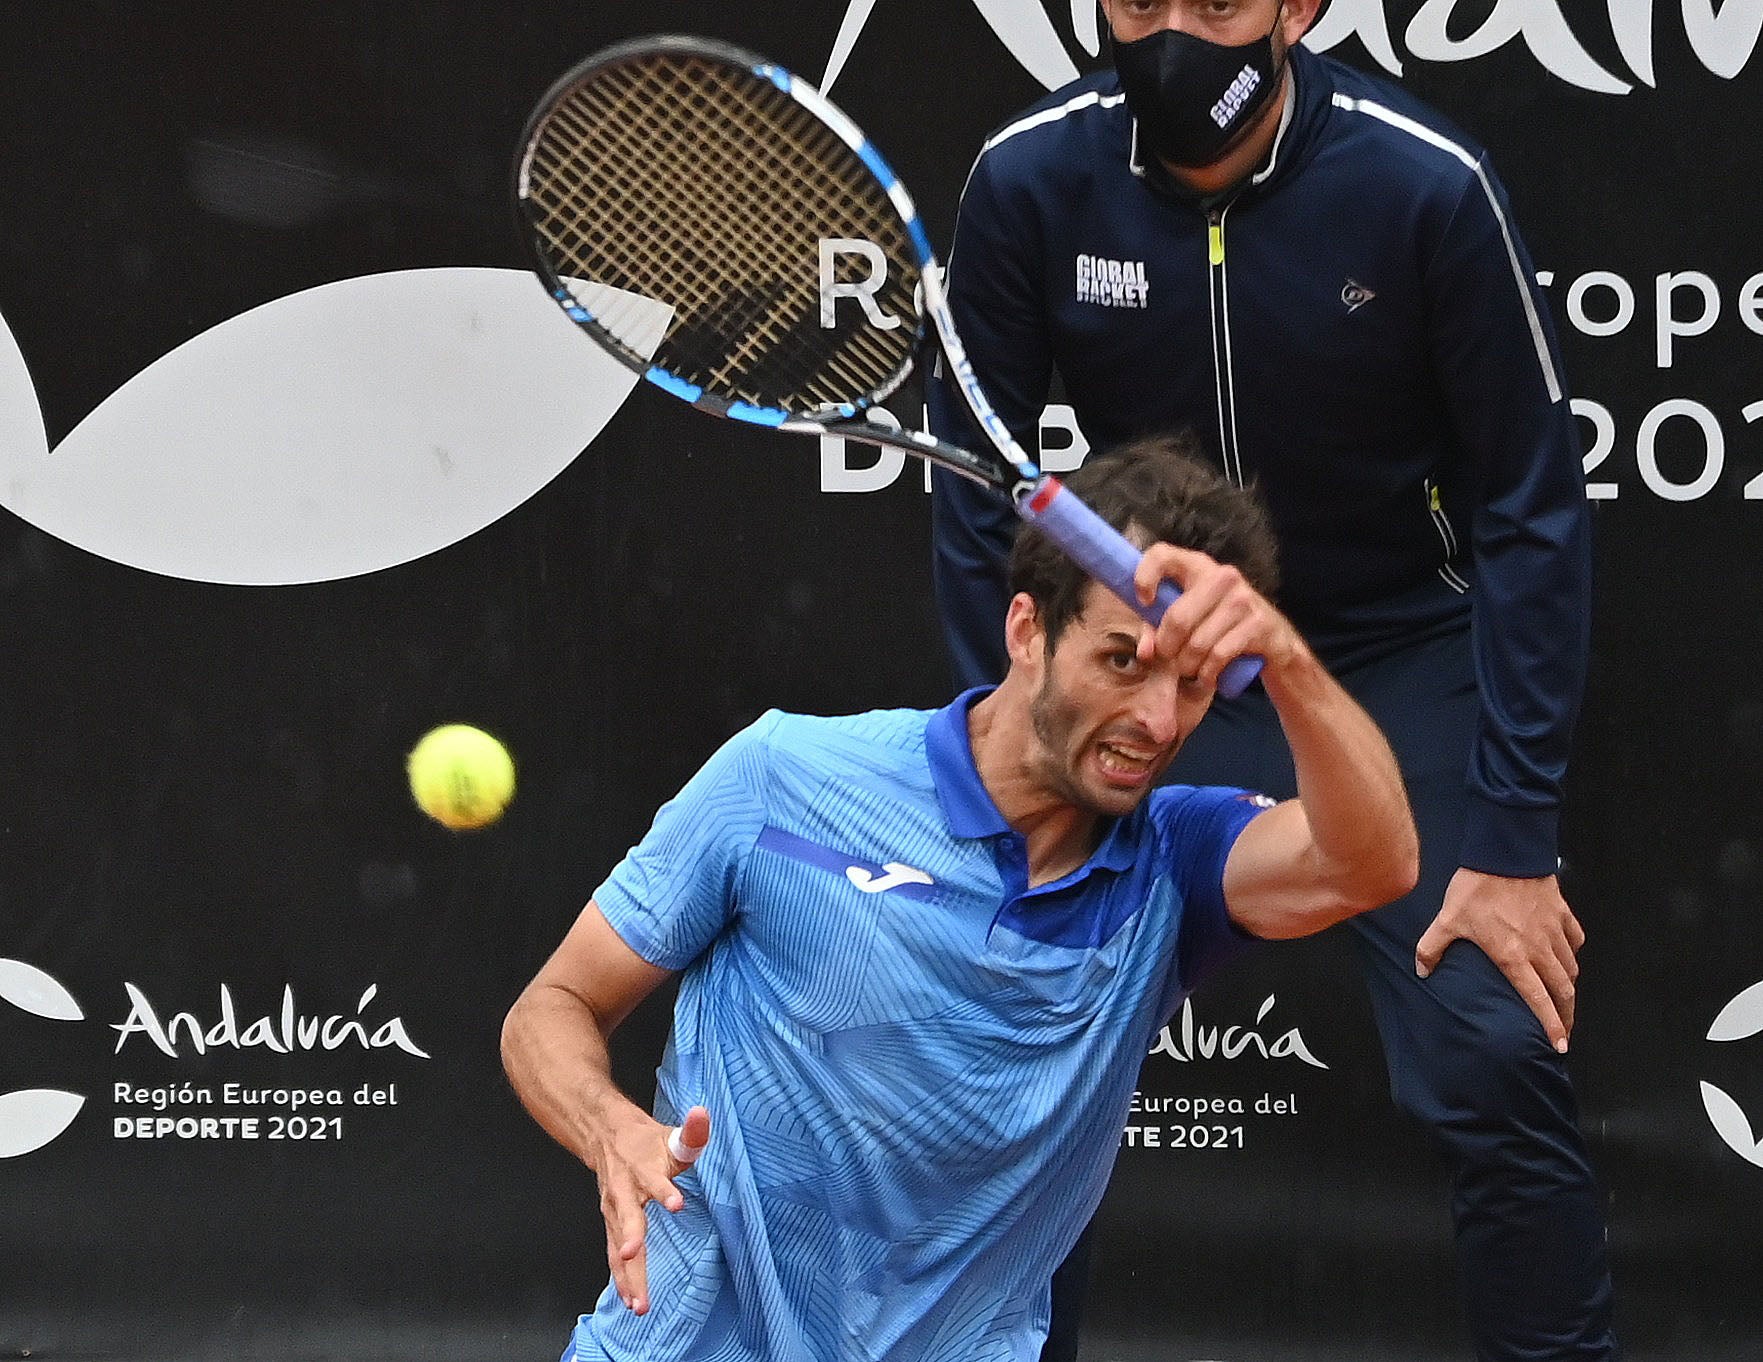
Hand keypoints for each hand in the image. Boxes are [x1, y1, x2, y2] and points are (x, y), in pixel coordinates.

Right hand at [591, 1103, 710, 1314]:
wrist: (605, 1136)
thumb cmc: (644, 1142)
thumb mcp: (670, 1136)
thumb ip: (691, 1132)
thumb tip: (703, 1114)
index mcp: (642, 1168)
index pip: (654, 1179)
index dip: (665, 1190)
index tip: (677, 1203)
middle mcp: (624, 1192)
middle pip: (628, 1218)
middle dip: (631, 1239)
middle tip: (636, 1257)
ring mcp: (614, 1211)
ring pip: (618, 1245)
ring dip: (627, 1274)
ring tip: (639, 1303)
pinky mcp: (612, 1224)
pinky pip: (614, 1255)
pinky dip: (622, 1279)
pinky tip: (630, 1301)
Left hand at [1130, 544, 1300, 689]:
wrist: (1274, 643)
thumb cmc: (1220, 628)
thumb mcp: (1187, 623)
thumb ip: (1158, 631)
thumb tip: (1145, 652)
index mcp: (1198, 566)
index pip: (1162, 554)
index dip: (1145, 576)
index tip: (1144, 602)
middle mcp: (1222, 576)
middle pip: (1177, 618)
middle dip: (1167, 648)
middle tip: (1169, 658)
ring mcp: (1243, 598)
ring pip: (1197, 643)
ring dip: (1187, 665)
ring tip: (1188, 670)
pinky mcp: (1259, 623)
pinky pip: (1219, 655)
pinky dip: (1207, 673)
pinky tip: (1206, 677)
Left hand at [1415, 870, 1584, 1052]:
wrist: (1505, 853)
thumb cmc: (1476, 888)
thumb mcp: (1447, 919)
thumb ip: (1432, 948)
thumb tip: (1422, 971)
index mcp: (1513, 957)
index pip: (1537, 999)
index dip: (1550, 1025)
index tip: (1559, 1045)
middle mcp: (1540, 949)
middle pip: (1563, 990)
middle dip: (1566, 1015)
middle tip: (1564, 1030)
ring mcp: (1554, 931)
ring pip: (1571, 967)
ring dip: (1569, 986)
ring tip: (1564, 998)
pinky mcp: (1562, 913)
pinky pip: (1575, 940)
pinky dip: (1573, 952)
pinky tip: (1566, 956)